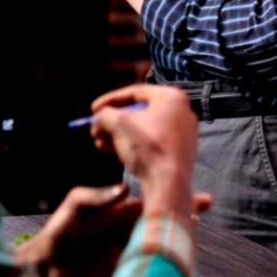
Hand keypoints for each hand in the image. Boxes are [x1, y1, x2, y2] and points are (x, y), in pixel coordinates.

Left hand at [17, 184, 212, 276]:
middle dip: (184, 213)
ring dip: (179, 238)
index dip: (172, 196)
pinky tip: (179, 260)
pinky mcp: (129, 274)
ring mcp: (132, 254)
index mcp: (122, 213)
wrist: (47, 270)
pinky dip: (166, 265)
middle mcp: (131, 232)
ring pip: (161, 244)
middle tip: (205, 203)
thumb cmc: (59, 233)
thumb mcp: (75, 208)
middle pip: (162, 221)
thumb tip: (124, 186)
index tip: (193, 191)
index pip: (152, 202)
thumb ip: (95, 197)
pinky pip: (151, 269)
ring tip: (196, 229)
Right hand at [90, 84, 197, 216]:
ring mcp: (183, 133)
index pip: (135, 92)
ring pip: (143, 129)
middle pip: (139, 112)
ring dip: (119, 134)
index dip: (110, 99)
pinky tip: (113, 151)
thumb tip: (99, 118)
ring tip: (100, 143)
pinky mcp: (179, 152)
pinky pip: (152, 142)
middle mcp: (182, 112)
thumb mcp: (118, 123)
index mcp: (172, 97)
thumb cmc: (147, 147)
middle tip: (96, 128)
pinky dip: (133, 144)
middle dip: (113, 121)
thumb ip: (104, 114)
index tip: (93, 109)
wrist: (168, 184)